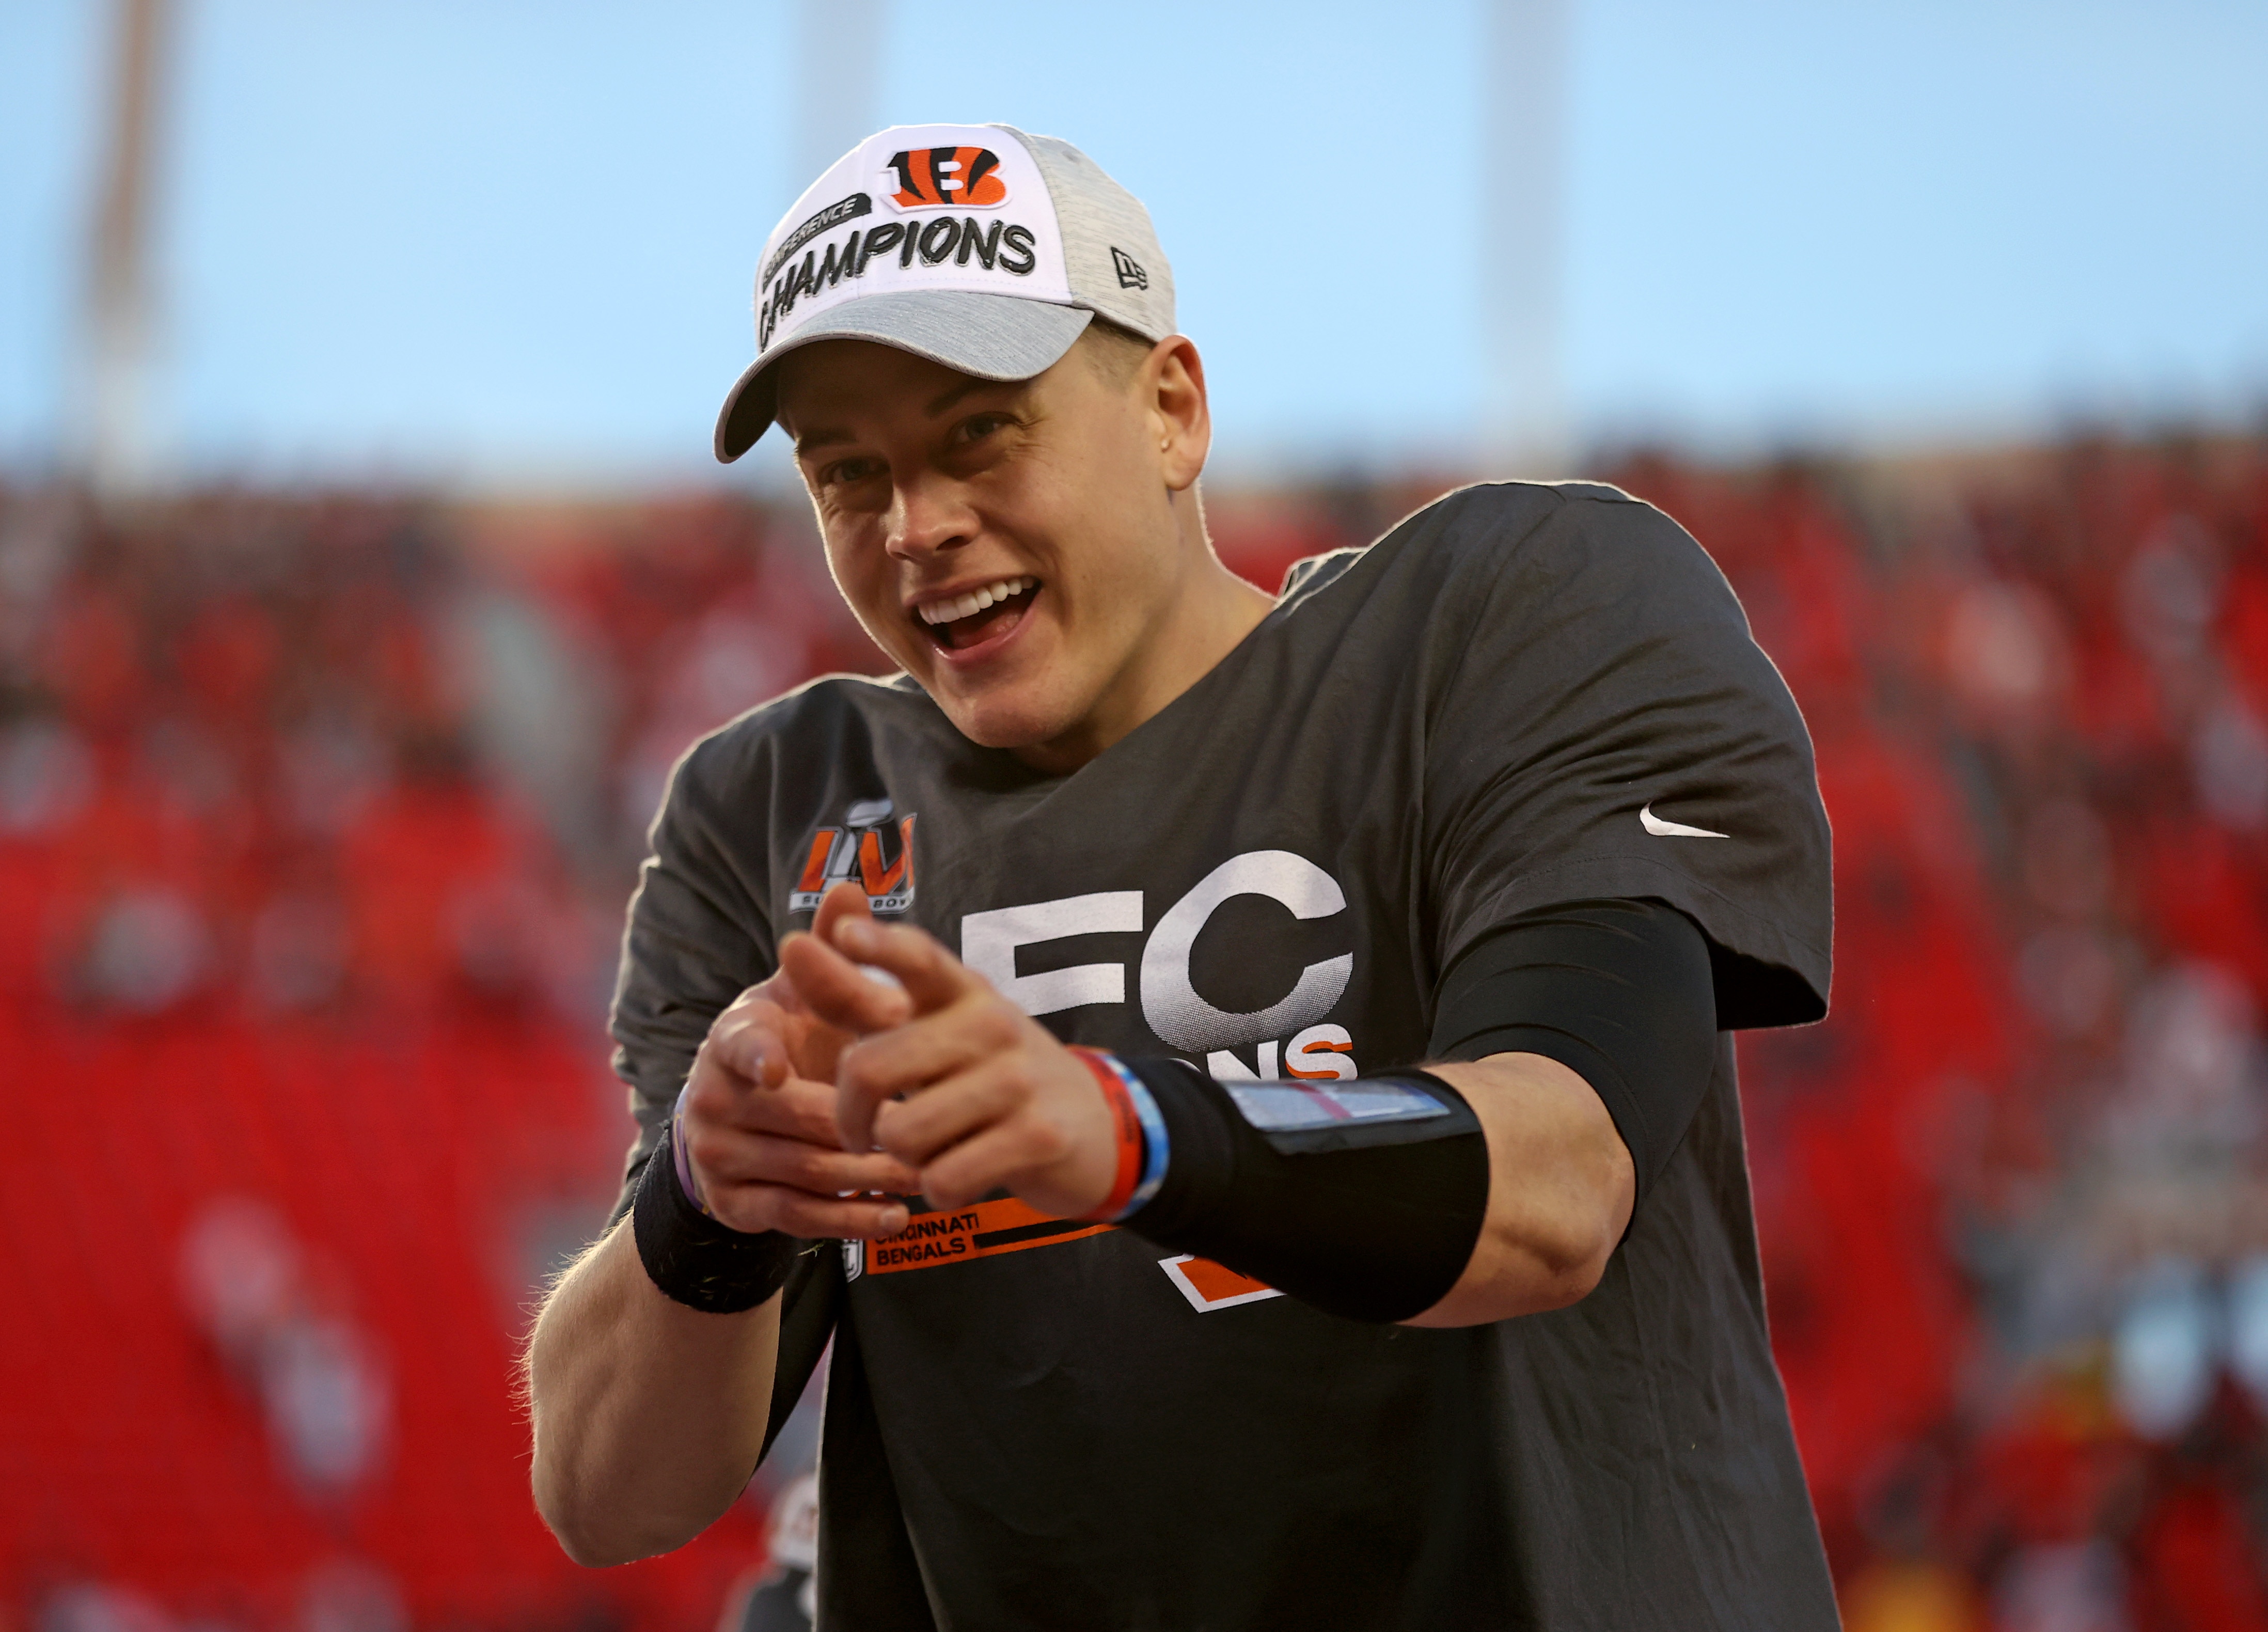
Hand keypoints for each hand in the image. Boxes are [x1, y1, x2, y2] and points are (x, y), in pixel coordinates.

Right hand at [677, 886, 921, 1238]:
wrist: (739, 1123)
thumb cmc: (791, 1043)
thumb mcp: (804, 995)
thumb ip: (830, 948)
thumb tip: (850, 888)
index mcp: (733, 1038)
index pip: (739, 1045)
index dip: (756, 1057)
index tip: (780, 1070)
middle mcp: (714, 1097)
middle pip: (797, 1117)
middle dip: (863, 1125)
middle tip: (925, 1127)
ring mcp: (721, 1155)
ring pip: (805, 1170)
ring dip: (870, 1175)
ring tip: (929, 1172)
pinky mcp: (737, 1205)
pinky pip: (798, 1217)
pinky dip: (850, 1218)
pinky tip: (897, 1216)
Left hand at [779, 883, 1119, 1218]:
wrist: (1095, 1128)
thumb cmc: (991, 1075)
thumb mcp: (936, 1028)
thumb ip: (858, 997)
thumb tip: (792, 944)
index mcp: (962, 991)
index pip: (918, 956)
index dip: (877, 945)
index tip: (841, 933)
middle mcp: (991, 1024)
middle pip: (871, 1068)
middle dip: (850, 1117)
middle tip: (862, 1132)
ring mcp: (1018, 1079)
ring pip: (903, 1134)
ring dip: (903, 1159)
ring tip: (931, 1150)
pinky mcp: (1037, 1136)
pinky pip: (943, 1179)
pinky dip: (939, 1190)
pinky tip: (962, 1175)